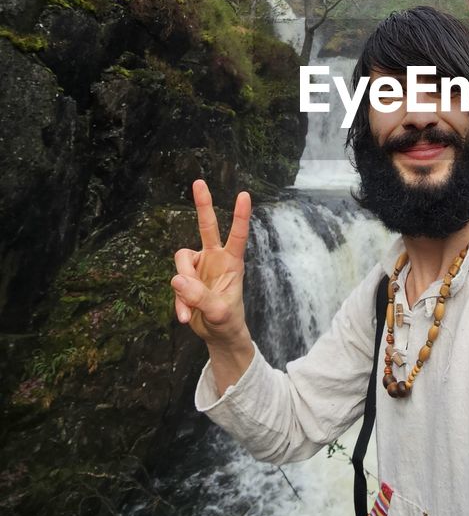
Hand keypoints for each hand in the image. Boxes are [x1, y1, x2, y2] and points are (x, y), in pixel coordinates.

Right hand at [172, 179, 251, 348]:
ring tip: (190, 311)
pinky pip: (175, 283)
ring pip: (181, 263)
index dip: (240, 216)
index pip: (238, 236)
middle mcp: (215, 258)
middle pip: (207, 227)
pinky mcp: (185, 277)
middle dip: (203, 204)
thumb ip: (200, 296)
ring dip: (183, 289)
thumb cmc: (227, 320)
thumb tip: (177, 279)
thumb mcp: (218, 312)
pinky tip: (186, 317)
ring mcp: (199, 267)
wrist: (218, 333)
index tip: (245, 195)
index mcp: (232, 263)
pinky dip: (179, 302)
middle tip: (199, 181)